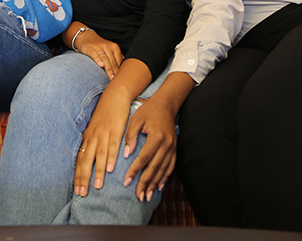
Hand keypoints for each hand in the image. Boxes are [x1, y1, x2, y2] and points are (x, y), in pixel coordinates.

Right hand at [74, 30, 123, 78]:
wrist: (86, 37)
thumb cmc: (100, 46)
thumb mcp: (110, 50)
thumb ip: (117, 58)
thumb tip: (124, 69)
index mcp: (115, 47)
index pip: (119, 61)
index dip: (121, 70)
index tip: (122, 79)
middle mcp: (108, 47)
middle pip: (113, 61)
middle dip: (115, 72)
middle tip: (117, 81)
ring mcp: (99, 47)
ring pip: (105, 59)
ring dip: (109, 69)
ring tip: (111, 77)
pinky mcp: (90, 48)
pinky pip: (95, 55)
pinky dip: (98, 60)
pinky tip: (101, 65)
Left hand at [74, 89, 131, 196]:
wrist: (114, 97)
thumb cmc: (105, 115)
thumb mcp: (95, 129)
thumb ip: (92, 143)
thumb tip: (88, 159)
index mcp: (87, 138)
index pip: (80, 160)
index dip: (78, 176)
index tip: (77, 190)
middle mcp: (93, 138)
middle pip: (86, 161)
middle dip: (84, 178)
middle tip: (82, 193)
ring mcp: (103, 134)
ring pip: (99, 156)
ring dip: (98, 172)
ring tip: (98, 186)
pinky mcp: (115, 130)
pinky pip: (112, 146)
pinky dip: (111, 158)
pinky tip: (111, 169)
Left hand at [122, 72, 194, 201]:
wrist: (166, 105)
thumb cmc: (148, 111)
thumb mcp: (135, 119)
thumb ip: (130, 136)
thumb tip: (127, 154)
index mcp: (157, 137)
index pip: (144, 158)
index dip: (135, 171)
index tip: (126, 181)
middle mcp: (167, 144)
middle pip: (155, 168)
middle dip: (145, 183)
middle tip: (138, 195)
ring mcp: (173, 148)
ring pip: (163, 170)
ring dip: (155, 184)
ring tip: (147, 196)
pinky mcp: (174, 149)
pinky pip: (170, 167)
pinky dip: (165, 178)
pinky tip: (159, 187)